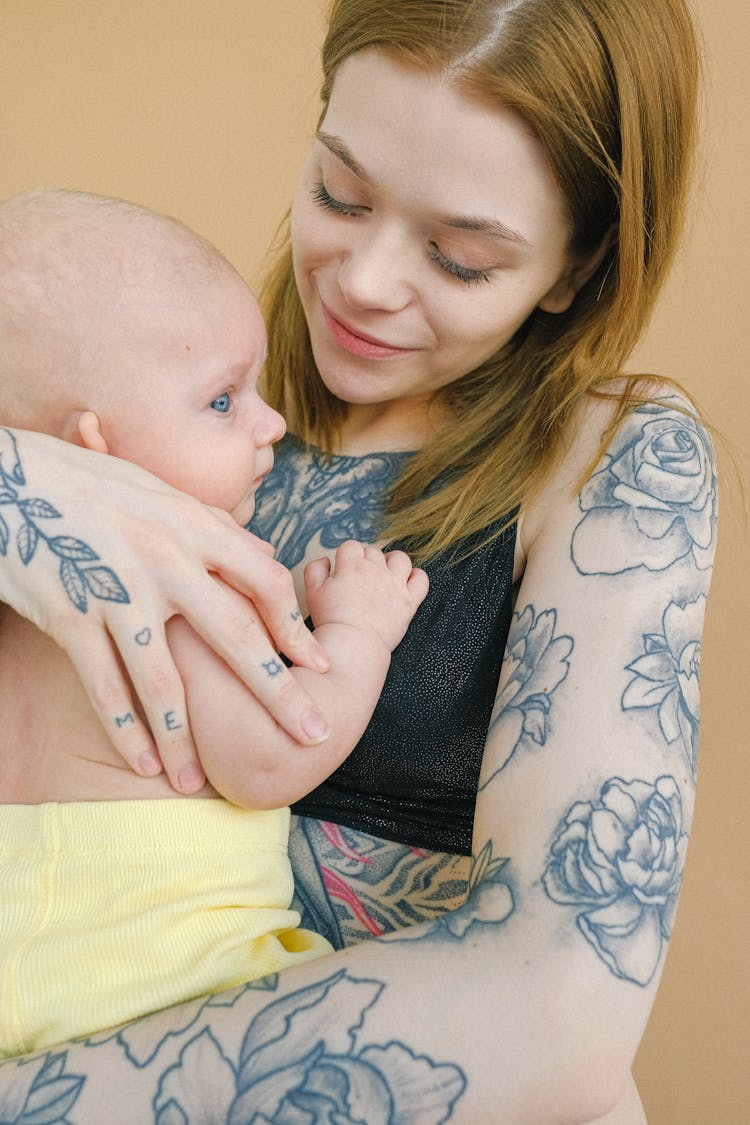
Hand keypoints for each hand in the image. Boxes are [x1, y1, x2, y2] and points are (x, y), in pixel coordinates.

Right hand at [0, 429, 330, 791]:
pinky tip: (141, 763)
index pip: (264, 582)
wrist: (12, 481)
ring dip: (184, 738)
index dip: (295, 628)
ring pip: (163, 681)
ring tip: (197, 781)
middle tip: (313, 735)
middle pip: (236, 636)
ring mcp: (117, 591)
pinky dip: (123, 731)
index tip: (318, 665)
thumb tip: (266, 555)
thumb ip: (215, 527)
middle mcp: (164, 559)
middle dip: (278, 692)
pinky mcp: (70, 616)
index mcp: (193, 525)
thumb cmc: (93, 486)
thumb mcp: (162, 493)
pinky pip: (103, 687)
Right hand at [304, 540, 428, 652]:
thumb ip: (315, 569)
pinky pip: (421, 579)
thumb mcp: (313, 591)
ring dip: (392, 562)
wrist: (353, 644)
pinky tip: (407, 582)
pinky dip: (416, 577)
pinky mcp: (409, 600)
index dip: (347, 556)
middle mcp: (376, 569)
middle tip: (361, 578)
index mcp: (352, 565)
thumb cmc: (332, 620)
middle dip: (366, 560)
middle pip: (373, 552)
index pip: (351, 546)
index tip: (345, 569)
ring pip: (400, 558)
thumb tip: (326, 560)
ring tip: (385, 573)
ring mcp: (395, 584)